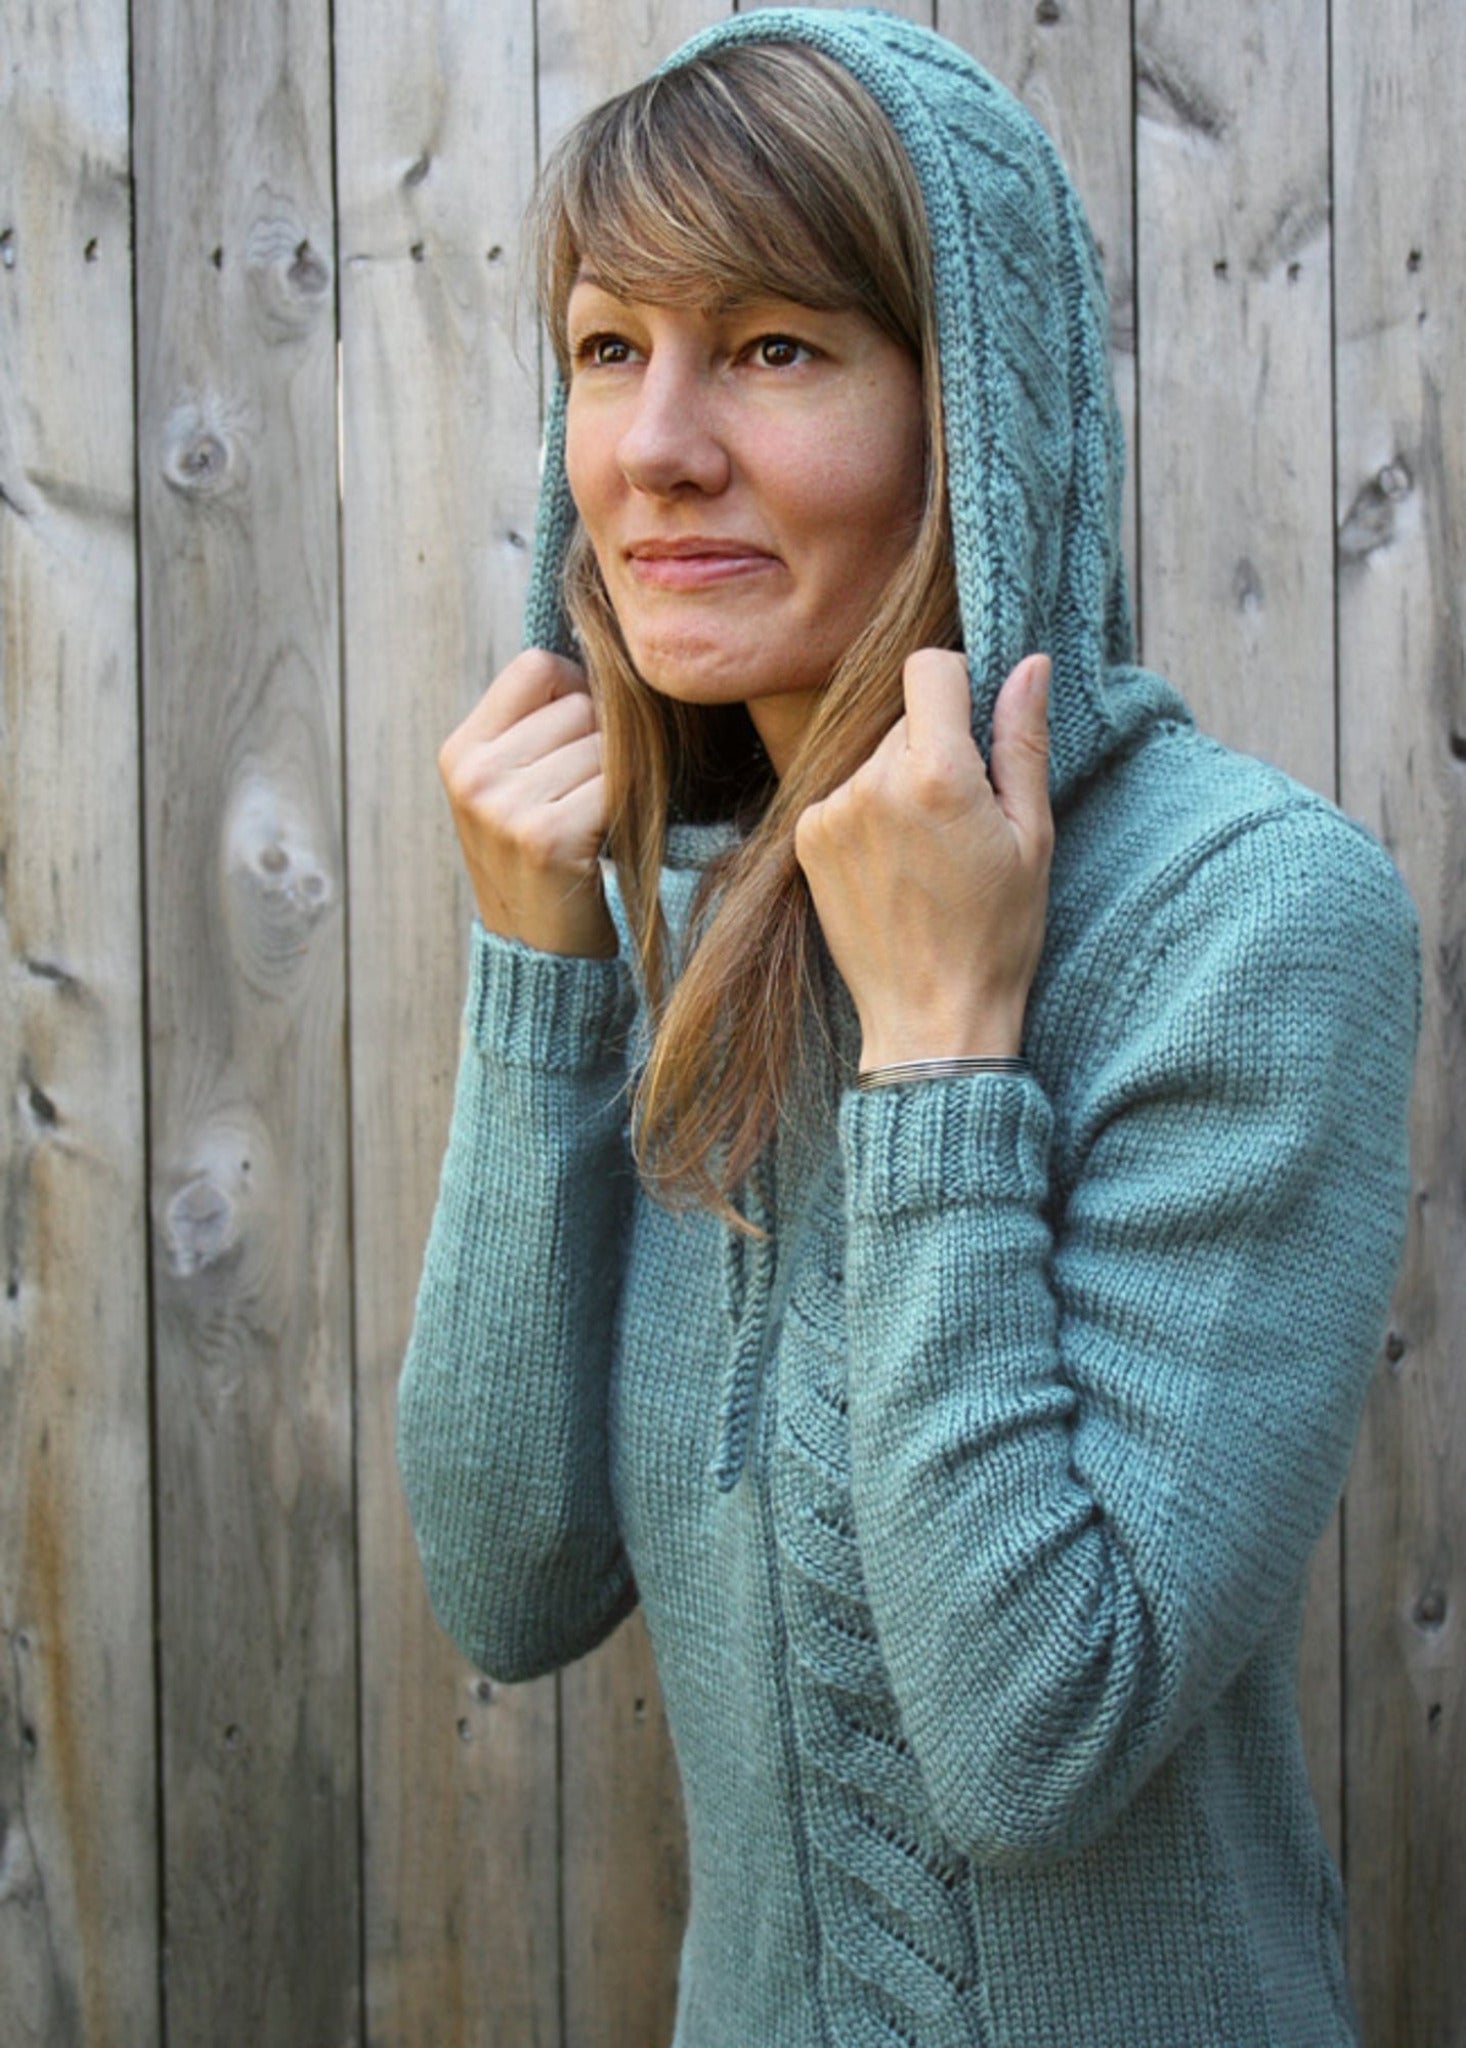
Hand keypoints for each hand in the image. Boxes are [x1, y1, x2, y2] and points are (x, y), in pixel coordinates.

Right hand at [437, 650, 615, 957]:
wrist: (538, 958)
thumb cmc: (540, 863)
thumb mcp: (512, 790)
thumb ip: (538, 727)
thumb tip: (602, 652)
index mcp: (461, 753)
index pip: (537, 666)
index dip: (577, 691)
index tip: (582, 738)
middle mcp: (474, 775)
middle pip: (580, 703)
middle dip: (604, 742)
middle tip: (592, 795)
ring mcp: (505, 807)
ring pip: (606, 743)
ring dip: (621, 778)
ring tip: (595, 821)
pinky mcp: (546, 838)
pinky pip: (617, 785)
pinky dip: (627, 807)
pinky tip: (605, 840)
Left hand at [794, 650, 1052, 1065]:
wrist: (931, 1017)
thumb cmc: (996, 934)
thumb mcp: (1030, 835)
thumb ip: (1022, 741)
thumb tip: (1028, 664)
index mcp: (935, 774)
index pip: (930, 668)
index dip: (959, 685)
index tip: (976, 727)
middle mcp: (871, 783)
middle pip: (904, 717)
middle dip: (935, 747)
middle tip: (962, 817)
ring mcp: (832, 811)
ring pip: (874, 756)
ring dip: (900, 781)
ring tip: (927, 851)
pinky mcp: (808, 838)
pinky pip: (846, 792)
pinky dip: (870, 812)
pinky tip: (895, 865)